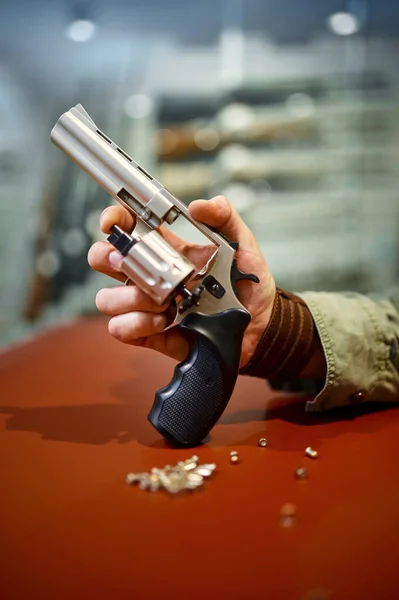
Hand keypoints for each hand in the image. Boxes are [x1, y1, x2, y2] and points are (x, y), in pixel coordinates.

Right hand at [88, 195, 275, 367]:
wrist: (260, 326)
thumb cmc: (248, 285)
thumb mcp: (242, 245)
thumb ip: (225, 217)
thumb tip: (199, 205)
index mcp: (166, 249)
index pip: (126, 228)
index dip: (112, 220)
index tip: (111, 222)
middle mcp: (149, 275)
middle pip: (103, 260)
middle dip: (107, 258)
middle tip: (131, 265)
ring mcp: (146, 306)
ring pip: (107, 299)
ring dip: (129, 299)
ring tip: (163, 302)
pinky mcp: (150, 334)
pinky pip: (121, 329)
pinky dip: (137, 324)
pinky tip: (164, 322)